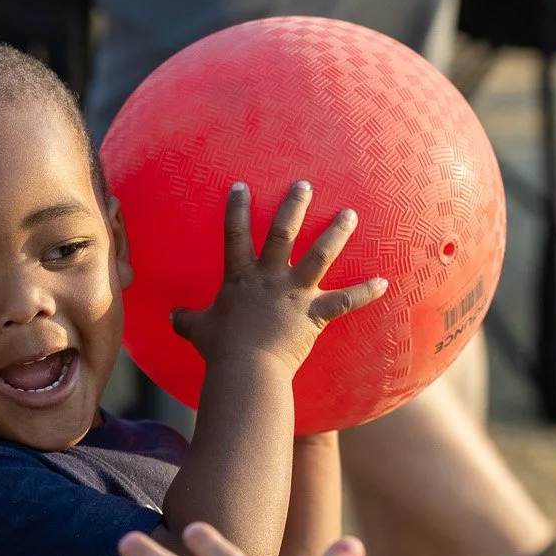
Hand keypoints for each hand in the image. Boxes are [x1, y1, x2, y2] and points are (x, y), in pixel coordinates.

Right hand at [171, 182, 387, 374]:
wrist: (247, 370)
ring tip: (350, 214)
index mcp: (241, 278)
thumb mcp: (197, 331)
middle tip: (305, 184)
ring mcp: (295, 294)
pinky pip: (346, 301)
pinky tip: (384, 282)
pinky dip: (366, 292)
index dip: (237, 209)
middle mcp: (270, 278)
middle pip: (283, 232)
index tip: (241, 186)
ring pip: (320, 255)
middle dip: (295, 205)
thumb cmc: (221, 350)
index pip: (236, 234)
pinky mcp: (315, 314)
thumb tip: (171, 318)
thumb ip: (186, 320)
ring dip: (337, 233)